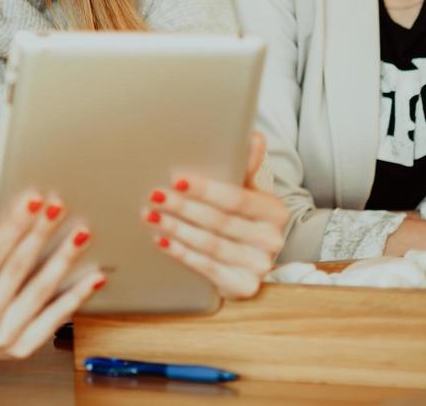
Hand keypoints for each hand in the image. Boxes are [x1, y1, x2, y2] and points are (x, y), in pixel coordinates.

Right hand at [0, 195, 102, 371]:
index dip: (15, 225)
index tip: (32, 200)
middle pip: (19, 268)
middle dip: (41, 234)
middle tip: (59, 207)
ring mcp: (5, 337)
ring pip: (41, 291)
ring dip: (63, 260)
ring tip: (80, 235)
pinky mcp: (23, 349)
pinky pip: (54, 319)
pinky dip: (76, 298)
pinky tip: (93, 277)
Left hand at [144, 131, 286, 299]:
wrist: (246, 259)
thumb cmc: (241, 217)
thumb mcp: (245, 191)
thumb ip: (246, 166)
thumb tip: (254, 137)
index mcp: (274, 211)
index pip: (236, 198)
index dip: (205, 189)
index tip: (176, 179)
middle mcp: (272, 240)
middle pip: (220, 222)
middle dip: (183, 208)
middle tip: (154, 196)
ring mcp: (259, 266)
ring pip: (211, 245)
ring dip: (177, 229)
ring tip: (151, 216)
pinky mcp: (244, 287)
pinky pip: (208, 269)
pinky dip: (182, 254)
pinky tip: (161, 241)